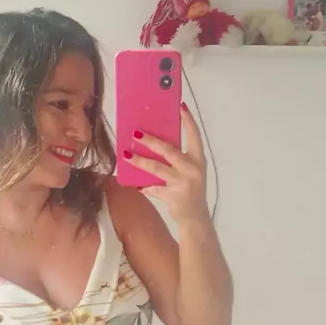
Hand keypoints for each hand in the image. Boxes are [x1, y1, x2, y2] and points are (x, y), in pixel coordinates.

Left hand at [127, 103, 208, 222]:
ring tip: (126, 155)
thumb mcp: (191, 172)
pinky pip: (152, 187)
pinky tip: (135, 182)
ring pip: (156, 168)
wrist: (195, 218)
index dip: (188, 121)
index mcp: (198, 160)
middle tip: (136, 133)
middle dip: (151, 141)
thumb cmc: (191, 190)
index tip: (180, 106)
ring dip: (140, 161)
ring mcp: (182, 183)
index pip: (195, 136)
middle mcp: (192, 169)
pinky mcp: (172, 196)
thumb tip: (155, 143)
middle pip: (169, 150)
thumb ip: (178, 159)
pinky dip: (143, 185)